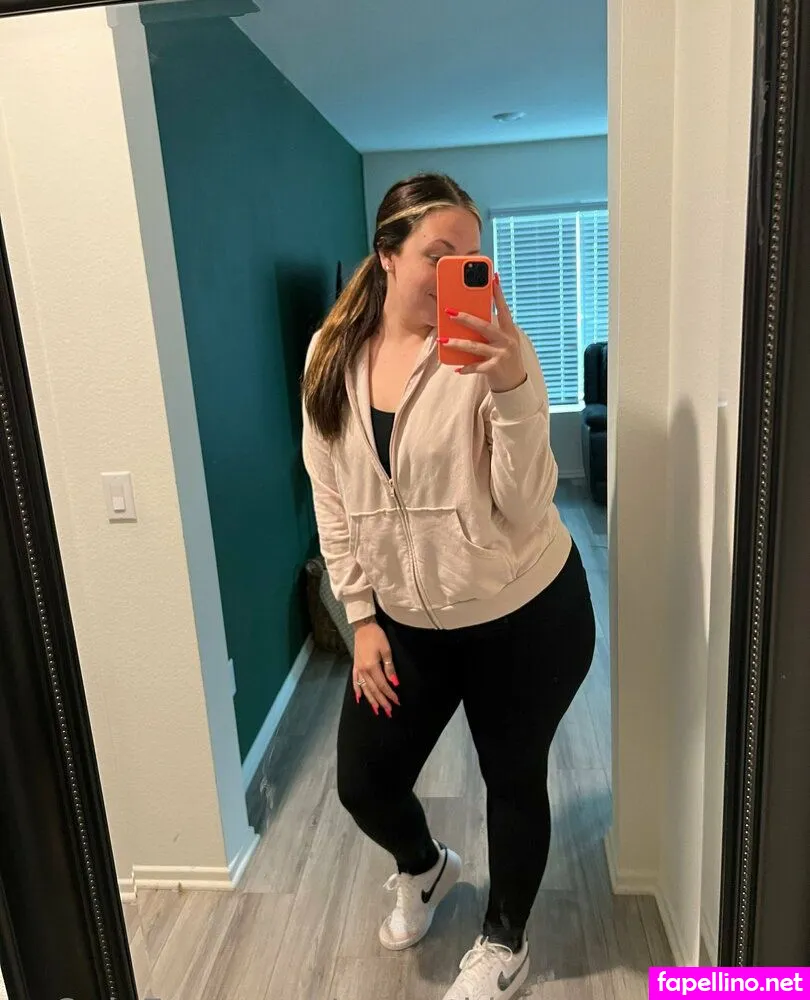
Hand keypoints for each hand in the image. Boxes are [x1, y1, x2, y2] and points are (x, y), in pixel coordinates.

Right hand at [352, 620, 399, 717]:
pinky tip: (359, 698)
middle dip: (382, 701)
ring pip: (365, 688)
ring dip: (371, 700)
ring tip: (376, 710)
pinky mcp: (355, 665)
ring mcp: (358, 669)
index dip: (390, 694)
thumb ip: (390, 668)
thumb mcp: (386, 650)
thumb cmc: (376, 636)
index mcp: (372, 667)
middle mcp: (364, 670)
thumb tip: (395, 683)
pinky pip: (355, 681)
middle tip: (389, 712)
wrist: (363, 627)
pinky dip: (357, 690)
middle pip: (374, 690)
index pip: (383, 685)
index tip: (397, 702)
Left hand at [439, 274, 527, 392]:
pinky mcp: (494, 368)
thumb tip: (470, 319)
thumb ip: (492, 331)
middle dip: (466, 318)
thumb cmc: (505, 359)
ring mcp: (501, 354)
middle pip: (484, 326)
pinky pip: (475, 366)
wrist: (515, 384)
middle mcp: (506, 340)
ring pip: (475, 346)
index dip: (498, 294)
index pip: (503, 308)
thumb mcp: (503, 342)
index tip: (493, 278)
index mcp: (509, 331)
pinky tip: (456, 368)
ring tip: (442, 340)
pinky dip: (465, 367)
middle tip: (450, 312)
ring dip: (457, 343)